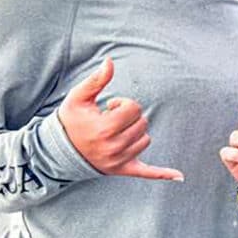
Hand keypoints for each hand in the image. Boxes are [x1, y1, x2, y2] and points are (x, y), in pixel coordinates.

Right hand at [58, 57, 182, 180]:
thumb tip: (110, 61)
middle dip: (129, 117)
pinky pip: (147, 173)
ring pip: (145, 139)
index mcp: (105, 129)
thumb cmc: (70, 121)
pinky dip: (163, 174)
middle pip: (142, 123)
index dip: (123, 103)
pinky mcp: (123, 170)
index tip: (110, 107)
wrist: (58, 151)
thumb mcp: (79, 98)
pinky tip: (180, 176)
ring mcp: (119, 161)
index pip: (134, 108)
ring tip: (115, 133)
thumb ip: (97, 80)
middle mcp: (114, 147)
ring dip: (135, 132)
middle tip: (110, 120)